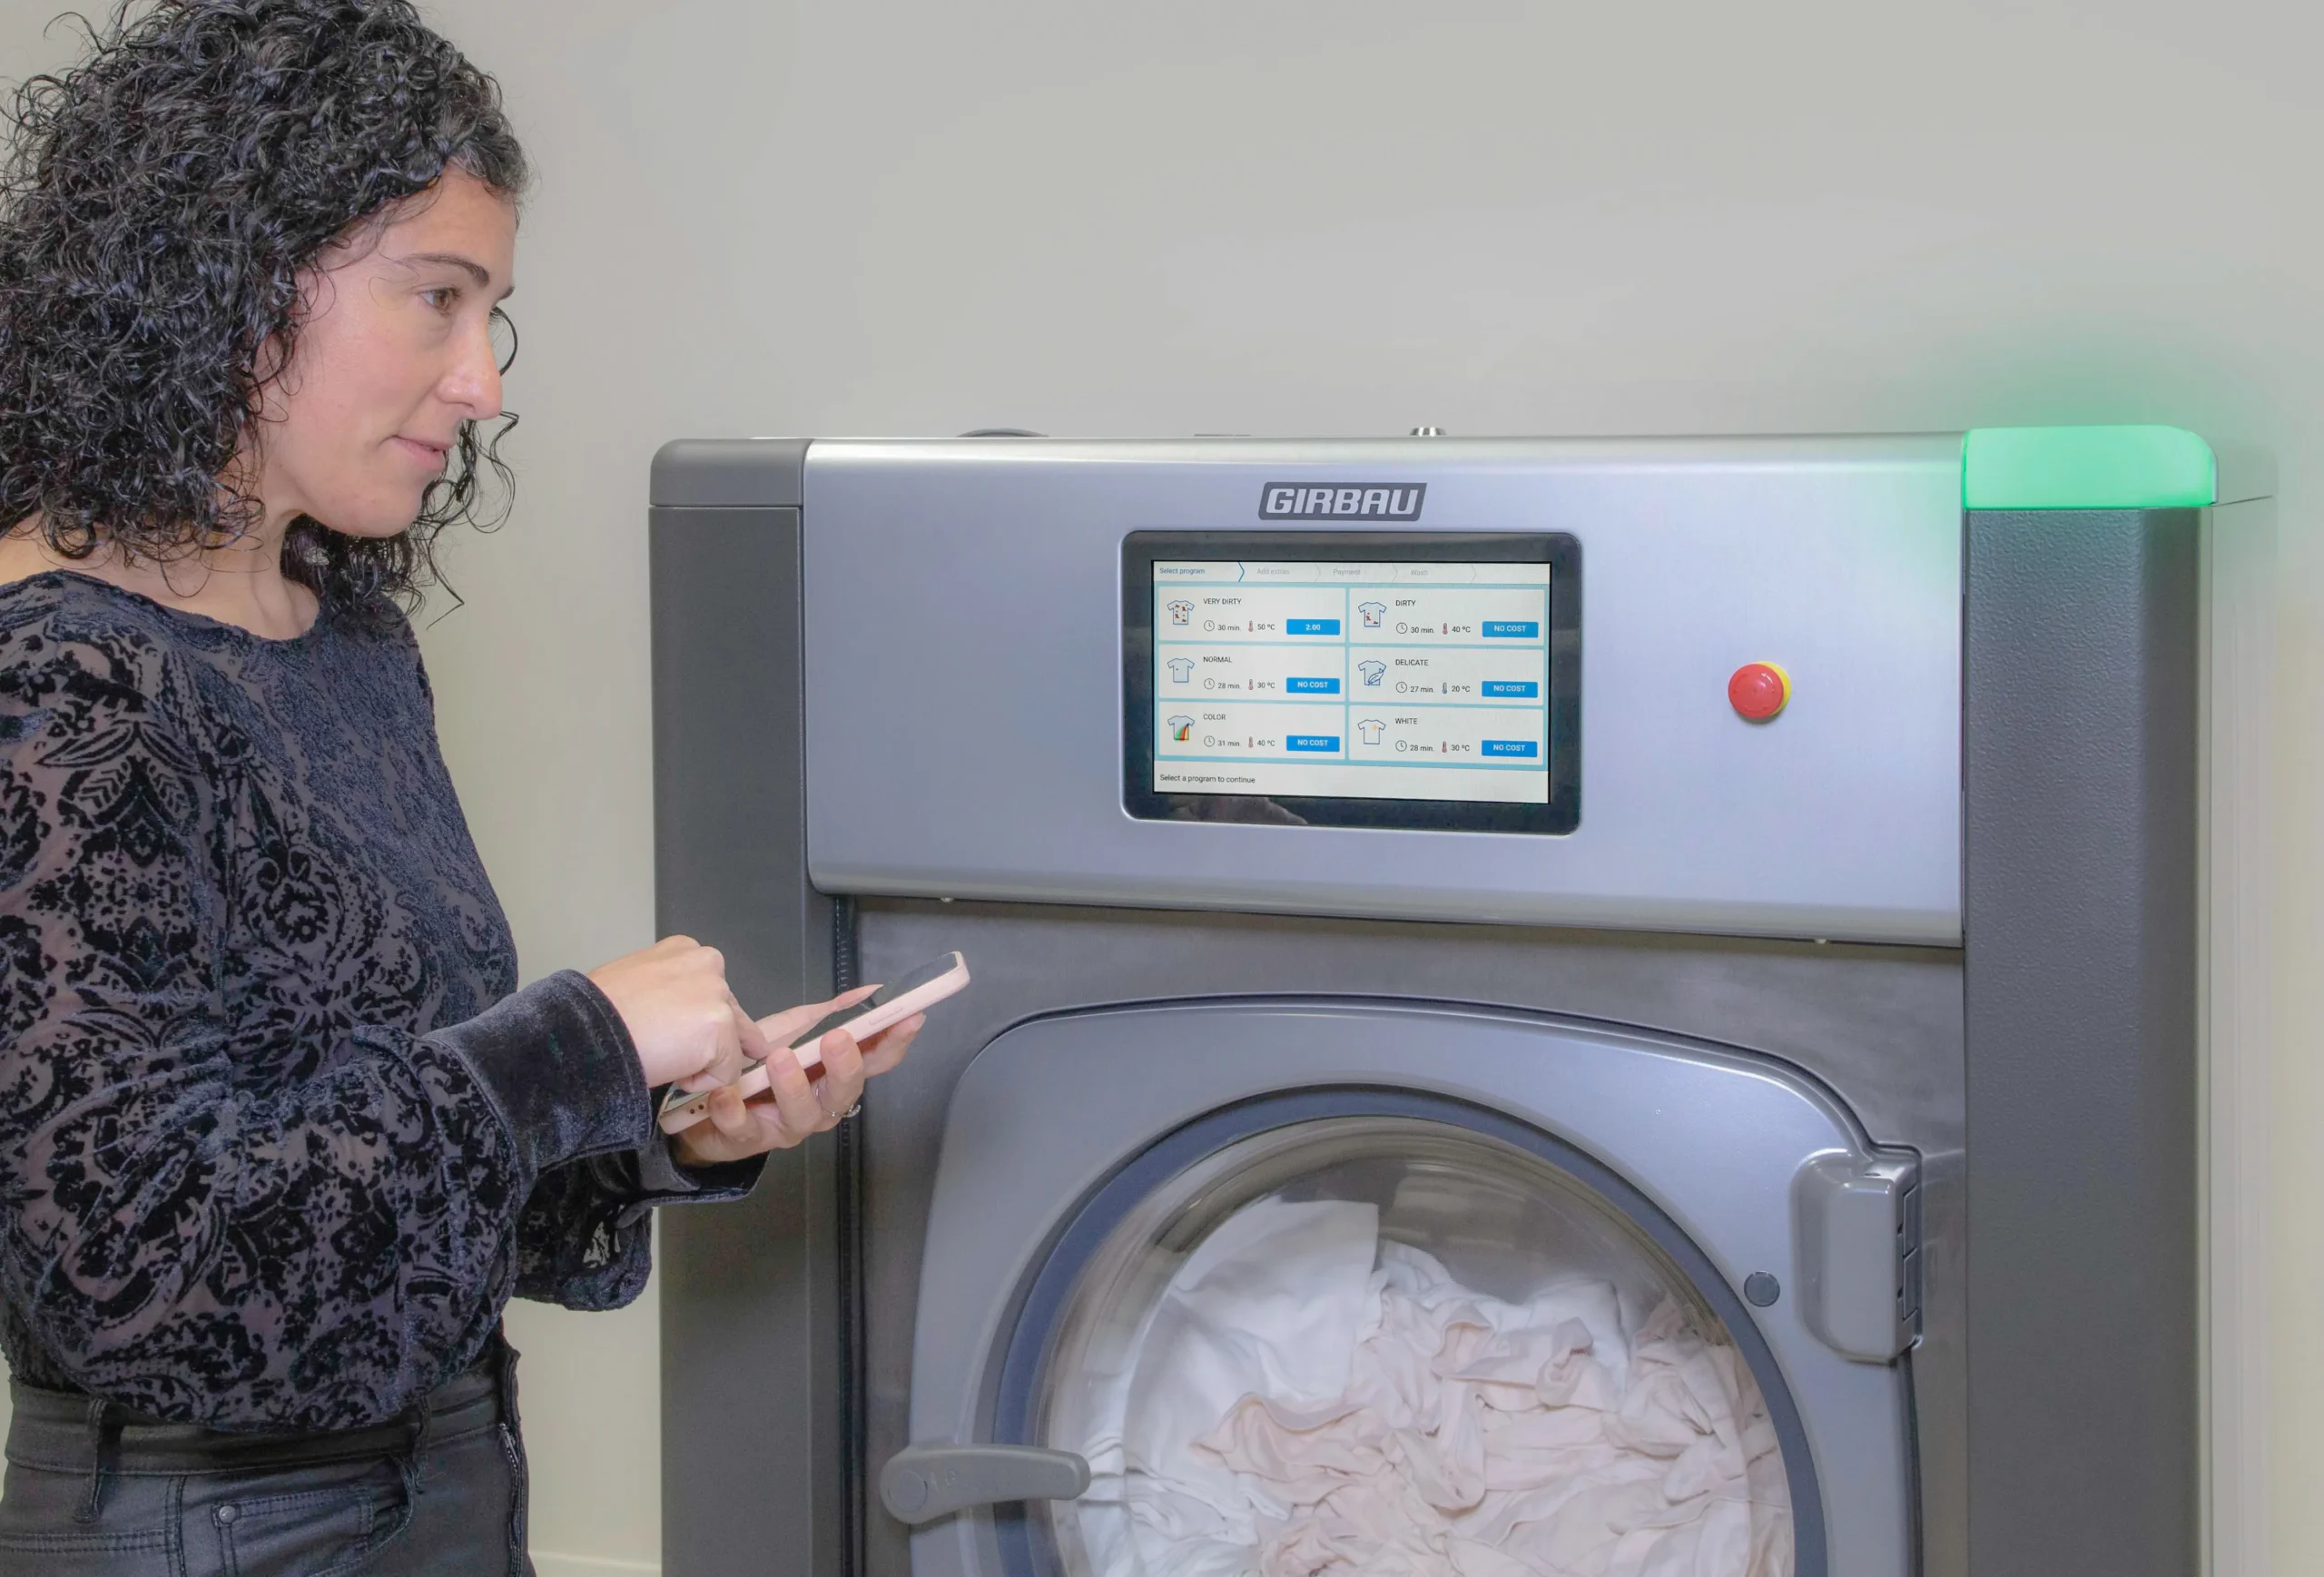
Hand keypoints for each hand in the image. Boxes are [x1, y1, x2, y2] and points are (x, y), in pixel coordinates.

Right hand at [587, 937, 771, 1091]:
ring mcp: (717, 995)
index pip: (711, 992)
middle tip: (670, 1050)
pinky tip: (670, 1069)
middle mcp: (708, 964)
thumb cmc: (598, 1013)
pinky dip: (701, 1082)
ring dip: (701, 1062)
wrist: (586, 1030)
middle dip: (709, 1041)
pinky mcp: (721, 1028)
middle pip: (730, 1016)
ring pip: (730, 1046)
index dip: (693, 1021)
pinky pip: (725, 1072)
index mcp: (685, 950)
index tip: (670, 1032)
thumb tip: (683, 1019)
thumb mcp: (636, 982)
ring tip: (664, 1058)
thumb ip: (668, 992)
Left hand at [672, 984, 925, 1166]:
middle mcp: (821, 1104)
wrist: (707, 1100)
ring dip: (793, 1086)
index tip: (910, 1016)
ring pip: (802, 1114)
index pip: (877, 1060)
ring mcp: (787, 1126)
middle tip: (837, 1038)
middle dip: (845, 1065)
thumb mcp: (795, 1031)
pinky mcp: (749, 1139)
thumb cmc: (761, 1065)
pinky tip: (727, 1094)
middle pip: (846, 1091)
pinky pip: (745, 1129)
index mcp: (836, 1074)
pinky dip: (736, 1111)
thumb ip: (832, 1013)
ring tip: (780, 1059)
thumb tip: (873, 989)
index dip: (896, 1040)